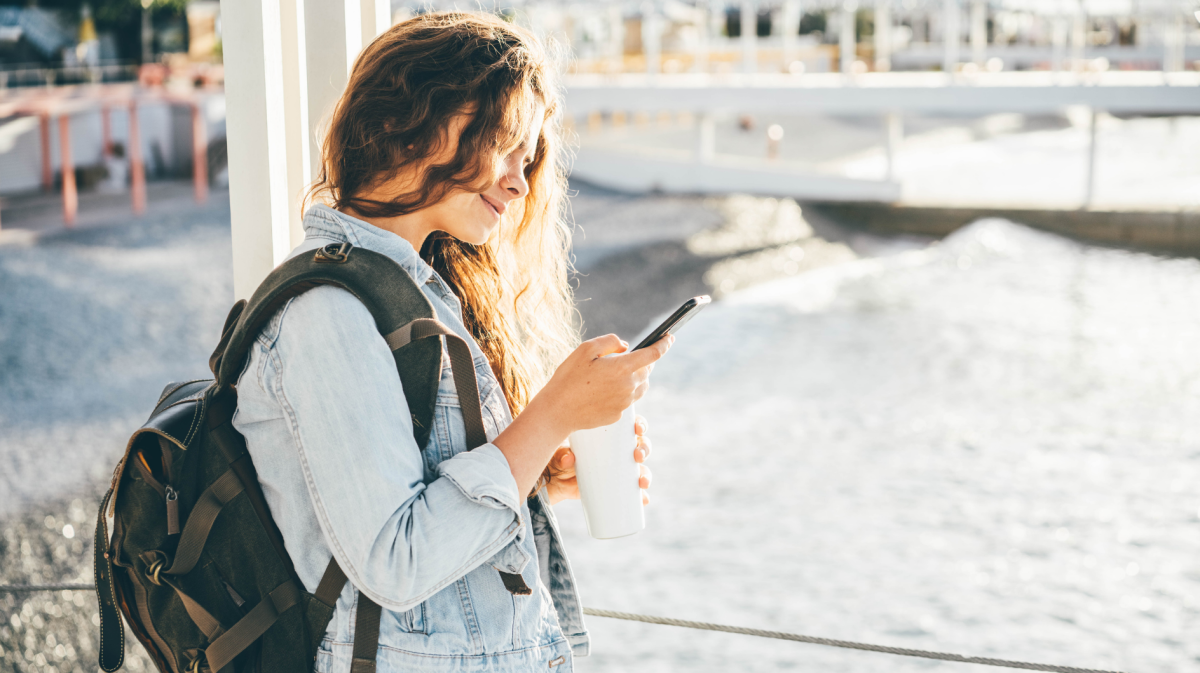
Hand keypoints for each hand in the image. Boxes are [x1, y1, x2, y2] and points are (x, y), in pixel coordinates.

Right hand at [533, 334, 672, 439]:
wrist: (558, 411)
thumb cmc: (569, 377)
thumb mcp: (586, 349)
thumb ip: (610, 342)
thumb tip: (626, 346)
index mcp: (623, 368)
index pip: (653, 355)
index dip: (664, 344)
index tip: (670, 338)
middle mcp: (628, 386)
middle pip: (646, 371)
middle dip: (643, 362)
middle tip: (627, 358)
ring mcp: (624, 403)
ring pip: (640, 387)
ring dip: (635, 378)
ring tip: (615, 374)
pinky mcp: (618, 415)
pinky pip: (627, 400)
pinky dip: (622, 392)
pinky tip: (603, 391)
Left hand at [545, 415, 652, 505]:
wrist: (552, 480)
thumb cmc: (557, 456)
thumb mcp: (557, 451)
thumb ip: (561, 454)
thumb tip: (569, 459)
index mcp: (607, 434)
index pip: (628, 425)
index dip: (639, 425)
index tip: (638, 430)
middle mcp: (616, 450)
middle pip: (639, 445)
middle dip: (644, 449)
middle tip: (638, 456)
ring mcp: (617, 469)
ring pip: (639, 468)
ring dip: (645, 474)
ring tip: (642, 481)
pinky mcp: (614, 487)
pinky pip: (632, 491)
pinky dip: (640, 495)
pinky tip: (644, 499)